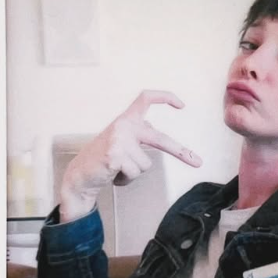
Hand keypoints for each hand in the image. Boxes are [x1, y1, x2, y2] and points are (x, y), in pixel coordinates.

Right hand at [59, 90, 201, 221]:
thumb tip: (157, 131)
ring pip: (146, 165)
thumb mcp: (121, 140)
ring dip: (133, 172)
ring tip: (117, 169)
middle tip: (198, 162)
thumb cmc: (103, 159)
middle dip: (181, 152)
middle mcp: (123, 125)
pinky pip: (134, 173)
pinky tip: (112, 174)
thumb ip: (138, 135)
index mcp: (126, 119)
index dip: (165, 97)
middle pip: (160, 139)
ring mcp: (119, 140)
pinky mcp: (115, 156)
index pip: (145, 98)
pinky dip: (125, 180)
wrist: (79, 176)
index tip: (181, 105)